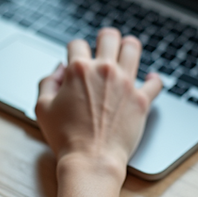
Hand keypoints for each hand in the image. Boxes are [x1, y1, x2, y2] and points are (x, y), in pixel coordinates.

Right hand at [35, 28, 162, 179]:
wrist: (91, 160)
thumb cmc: (65, 137)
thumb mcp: (42, 107)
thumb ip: (47, 82)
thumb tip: (59, 70)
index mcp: (79, 69)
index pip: (77, 43)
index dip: (74, 50)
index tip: (76, 59)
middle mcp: (104, 70)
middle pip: (109, 36)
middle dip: (104, 39)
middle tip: (104, 47)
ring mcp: (126, 83)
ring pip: (133, 48)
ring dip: (128, 47)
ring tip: (126, 52)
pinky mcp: (142, 100)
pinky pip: (155, 81)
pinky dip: (153, 78)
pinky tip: (148, 78)